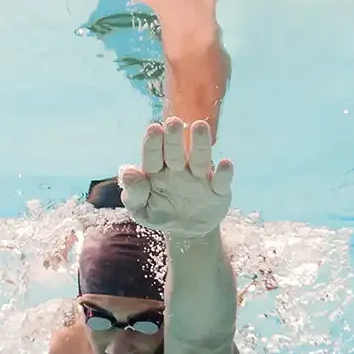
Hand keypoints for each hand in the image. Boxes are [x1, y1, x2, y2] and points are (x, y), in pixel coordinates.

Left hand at [119, 117, 232, 237]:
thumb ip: (133, 193)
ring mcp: (199, 178)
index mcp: (156, 171)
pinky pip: (221, 181)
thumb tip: (128, 173)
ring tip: (200, 126)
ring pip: (200, 159)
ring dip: (200, 144)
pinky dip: (224, 173)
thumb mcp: (141, 209)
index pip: (153, 156)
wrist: (186, 231)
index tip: (154, 129)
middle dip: (174, 138)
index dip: (153, 143)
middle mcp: (178, 169)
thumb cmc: (159, 213)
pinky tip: (225, 164)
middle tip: (174, 122)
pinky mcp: (218, 191)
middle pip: (175, 152)